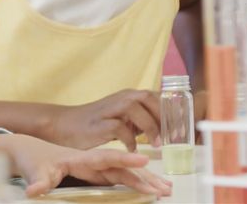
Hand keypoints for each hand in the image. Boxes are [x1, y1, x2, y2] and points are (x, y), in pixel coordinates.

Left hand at [0, 134, 171, 197]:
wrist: (29, 150)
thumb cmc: (34, 160)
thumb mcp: (35, 171)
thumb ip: (38, 182)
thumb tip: (34, 192)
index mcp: (81, 158)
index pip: (106, 158)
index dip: (125, 161)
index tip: (144, 162)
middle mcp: (93, 161)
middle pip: (123, 168)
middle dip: (144, 177)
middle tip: (165, 188)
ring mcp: (96, 166)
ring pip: (125, 174)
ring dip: (146, 181)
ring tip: (166, 189)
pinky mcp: (96, 172)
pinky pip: (119, 177)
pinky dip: (136, 182)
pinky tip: (149, 187)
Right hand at [41, 90, 160, 151]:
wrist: (65, 125)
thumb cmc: (97, 123)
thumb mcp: (123, 118)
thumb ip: (141, 119)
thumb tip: (166, 128)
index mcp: (129, 96)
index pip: (156, 96)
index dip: (171, 110)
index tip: (181, 128)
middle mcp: (121, 98)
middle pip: (148, 97)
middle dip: (163, 116)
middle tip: (171, 136)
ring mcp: (110, 109)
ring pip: (135, 108)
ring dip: (149, 127)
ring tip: (155, 144)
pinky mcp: (100, 123)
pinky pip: (120, 128)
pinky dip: (130, 140)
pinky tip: (132, 150)